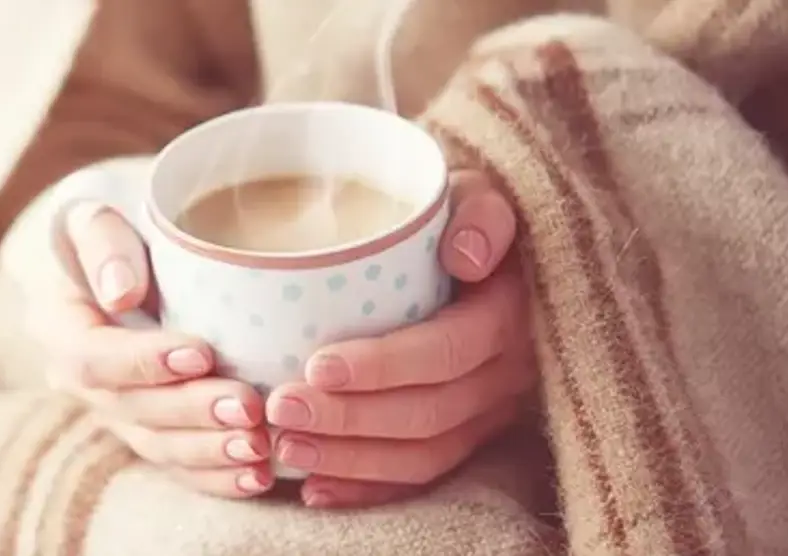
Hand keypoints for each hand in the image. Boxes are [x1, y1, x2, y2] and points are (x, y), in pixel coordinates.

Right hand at [32, 199, 272, 498]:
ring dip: (209, 452)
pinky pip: (178, 466)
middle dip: (191, 413)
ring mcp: (113, 412)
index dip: (144, 362)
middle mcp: (79, 380)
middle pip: (129, 409)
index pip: (92, 357)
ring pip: (156, 446)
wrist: (129, 256)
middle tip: (248, 409)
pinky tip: (258, 477)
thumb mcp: (96, 212)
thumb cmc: (119, 225)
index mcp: (58, 326)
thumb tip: (122, 295)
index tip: (202, 352)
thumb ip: (102, 241)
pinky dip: (217, 477)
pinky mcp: (149, 432)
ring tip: (259, 447)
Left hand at [264, 169, 534, 507]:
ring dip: (350, 460)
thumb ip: (478, 210)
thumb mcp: (475, 191)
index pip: (446, 352)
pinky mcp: (468, 437)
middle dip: (349, 420)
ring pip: (423, 455)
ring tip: (285, 448)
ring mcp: (490, 412)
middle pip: (428, 414)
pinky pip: (421, 477)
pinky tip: (314, 491)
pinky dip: (367, 489)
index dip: (383, 366)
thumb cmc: (458, 214)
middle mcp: (507, 372)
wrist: (481, 245)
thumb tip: (466, 254)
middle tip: (279, 409)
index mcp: (508, 314)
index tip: (316, 365)